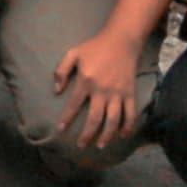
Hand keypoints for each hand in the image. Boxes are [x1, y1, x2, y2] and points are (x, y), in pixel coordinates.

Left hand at [51, 29, 145, 152]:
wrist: (121, 41)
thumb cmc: (94, 47)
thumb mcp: (72, 53)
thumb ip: (61, 71)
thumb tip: (56, 91)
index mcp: (86, 80)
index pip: (74, 104)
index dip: (66, 118)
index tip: (60, 130)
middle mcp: (102, 90)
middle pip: (94, 118)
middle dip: (87, 134)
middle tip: (81, 145)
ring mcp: (118, 93)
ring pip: (113, 120)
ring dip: (107, 135)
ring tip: (100, 145)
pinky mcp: (130, 93)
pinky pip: (130, 114)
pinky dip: (128, 126)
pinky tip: (122, 135)